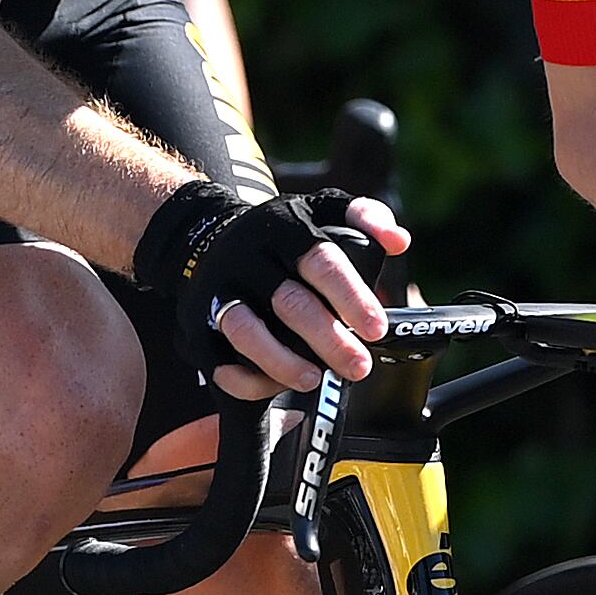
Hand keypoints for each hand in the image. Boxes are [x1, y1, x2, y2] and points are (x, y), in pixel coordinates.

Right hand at [136, 183, 408, 399]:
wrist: (204, 235)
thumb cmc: (281, 233)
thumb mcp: (322, 207)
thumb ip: (366, 217)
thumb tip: (398, 242)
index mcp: (286, 228)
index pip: (323, 262)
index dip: (352, 297)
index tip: (376, 328)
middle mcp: (248, 258)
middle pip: (289, 302)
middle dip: (329, 340)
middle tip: (358, 366)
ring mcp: (218, 290)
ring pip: (245, 331)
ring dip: (282, 362)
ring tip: (313, 379)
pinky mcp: (197, 321)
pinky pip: (217, 359)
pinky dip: (246, 378)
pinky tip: (274, 386)